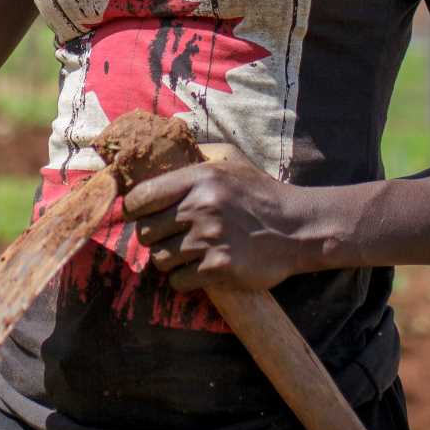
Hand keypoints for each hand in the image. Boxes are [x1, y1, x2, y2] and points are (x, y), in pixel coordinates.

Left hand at [122, 161, 318, 292]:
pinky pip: (178, 281)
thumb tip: (162, 148)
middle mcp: (200, 207)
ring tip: (186, 254)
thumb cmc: (261, 195)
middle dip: (153, 238)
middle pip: (146, 232)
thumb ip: (199, 154)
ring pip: (159, 259)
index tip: (136, 216)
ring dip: (168, 260)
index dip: (131, 209)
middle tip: (169, 238)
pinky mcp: (218, 268)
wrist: (298, 229)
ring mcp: (208, 239)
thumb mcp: (232, 162)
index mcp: (199, 178)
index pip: (141, 196)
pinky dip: (184, 280)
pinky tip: (199, 270)